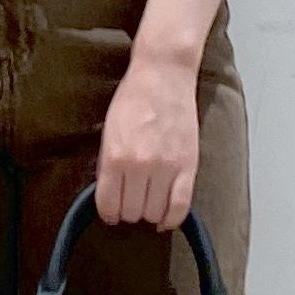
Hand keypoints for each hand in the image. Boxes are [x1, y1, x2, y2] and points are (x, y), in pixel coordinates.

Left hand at [94, 53, 199, 231]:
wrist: (163, 76)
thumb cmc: (133, 98)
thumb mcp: (109, 130)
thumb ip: (107, 163)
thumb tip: (109, 193)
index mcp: (115, 155)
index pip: (108, 204)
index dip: (108, 213)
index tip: (111, 213)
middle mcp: (140, 165)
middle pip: (132, 211)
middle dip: (128, 211)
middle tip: (130, 201)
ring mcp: (166, 167)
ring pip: (154, 213)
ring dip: (149, 213)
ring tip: (147, 202)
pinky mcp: (188, 166)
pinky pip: (181, 206)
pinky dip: (172, 219)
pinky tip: (165, 218)